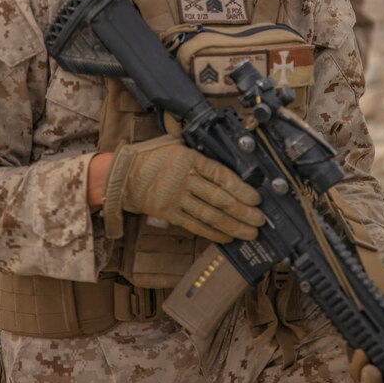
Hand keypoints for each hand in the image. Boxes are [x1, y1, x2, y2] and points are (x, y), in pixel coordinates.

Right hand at [102, 135, 263, 241]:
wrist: (123, 175)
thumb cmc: (152, 157)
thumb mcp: (176, 145)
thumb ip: (199, 154)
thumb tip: (229, 159)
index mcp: (188, 159)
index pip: (220, 175)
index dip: (240, 188)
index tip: (256, 198)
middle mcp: (183, 179)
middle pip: (218, 198)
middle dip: (243, 211)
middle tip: (260, 220)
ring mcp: (175, 198)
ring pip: (209, 214)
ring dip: (233, 225)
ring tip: (250, 233)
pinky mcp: (169, 213)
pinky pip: (195, 225)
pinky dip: (213, 232)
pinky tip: (228, 237)